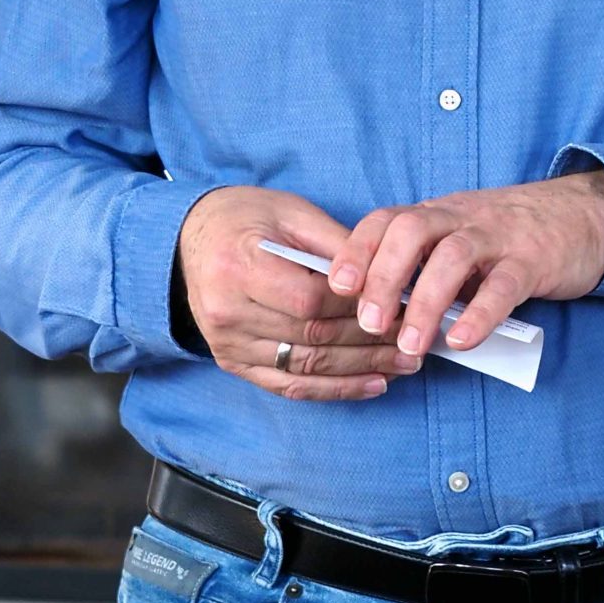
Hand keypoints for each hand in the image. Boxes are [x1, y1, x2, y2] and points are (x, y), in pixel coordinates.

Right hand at [175, 186, 429, 400]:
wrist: (187, 240)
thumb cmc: (244, 218)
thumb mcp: (291, 212)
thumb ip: (338, 245)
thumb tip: (391, 276)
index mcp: (238, 266)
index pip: (311, 301)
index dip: (361, 309)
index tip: (403, 308)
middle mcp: (226, 311)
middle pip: (313, 338)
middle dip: (371, 343)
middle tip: (416, 341)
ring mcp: (227, 342)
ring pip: (306, 367)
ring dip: (361, 370)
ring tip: (404, 364)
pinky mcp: (231, 362)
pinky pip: (288, 385)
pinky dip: (334, 389)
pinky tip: (372, 384)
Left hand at [324, 169, 603, 357]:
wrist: (585, 216)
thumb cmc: (510, 237)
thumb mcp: (461, 240)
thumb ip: (425, 270)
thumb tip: (382, 317)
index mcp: (438, 214)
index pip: (386, 220)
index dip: (357, 250)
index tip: (336, 287)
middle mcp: (462, 218)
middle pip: (411, 232)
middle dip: (383, 277)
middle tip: (370, 323)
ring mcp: (499, 236)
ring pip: (453, 257)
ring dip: (426, 303)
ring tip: (412, 345)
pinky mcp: (534, 260)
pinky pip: (504, 285)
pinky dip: (480, 314)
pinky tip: (462, 341)